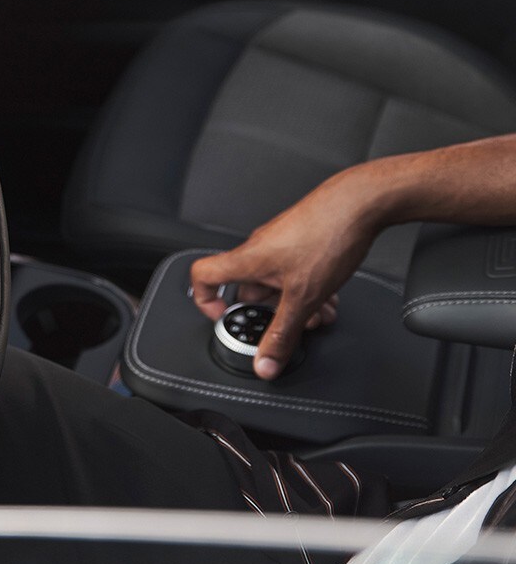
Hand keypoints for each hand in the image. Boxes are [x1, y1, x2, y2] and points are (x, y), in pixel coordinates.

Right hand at [190, 170, 381, 379]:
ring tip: (320, 315)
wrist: (361, 200)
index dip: (205, 301)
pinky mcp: (299, 240)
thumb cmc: (329, 234)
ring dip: (294, 305)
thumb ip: (282, 334)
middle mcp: (258, 249)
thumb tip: (265, 363)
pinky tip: (330, 297)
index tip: (224, 318)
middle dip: (270, 314)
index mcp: (247, 259)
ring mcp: (279, 243)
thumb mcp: (304, 297)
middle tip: (291, 327)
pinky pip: (292, 272)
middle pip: (248, 289)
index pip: (202, 276)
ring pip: (276, 283)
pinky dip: (306, 289)